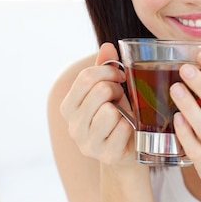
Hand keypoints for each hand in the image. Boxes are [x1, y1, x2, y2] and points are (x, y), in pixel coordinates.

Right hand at [60, 42, 135, 165]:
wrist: (126, 148)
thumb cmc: (117, 113)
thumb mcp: (108, 89)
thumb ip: (105, 68)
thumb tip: (107, 46)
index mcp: (68, 106)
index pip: (85, 78)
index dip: (108, 72)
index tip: (119, 76)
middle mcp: (73, 126)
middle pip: (100, 91)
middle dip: (117, 89)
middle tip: (121, 97)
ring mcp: (88, 144)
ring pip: (110, 111)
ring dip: (124, 109)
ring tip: (124, 114)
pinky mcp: (106, 155)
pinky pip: (123, 128)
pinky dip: (132, 126)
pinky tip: (128, 130)